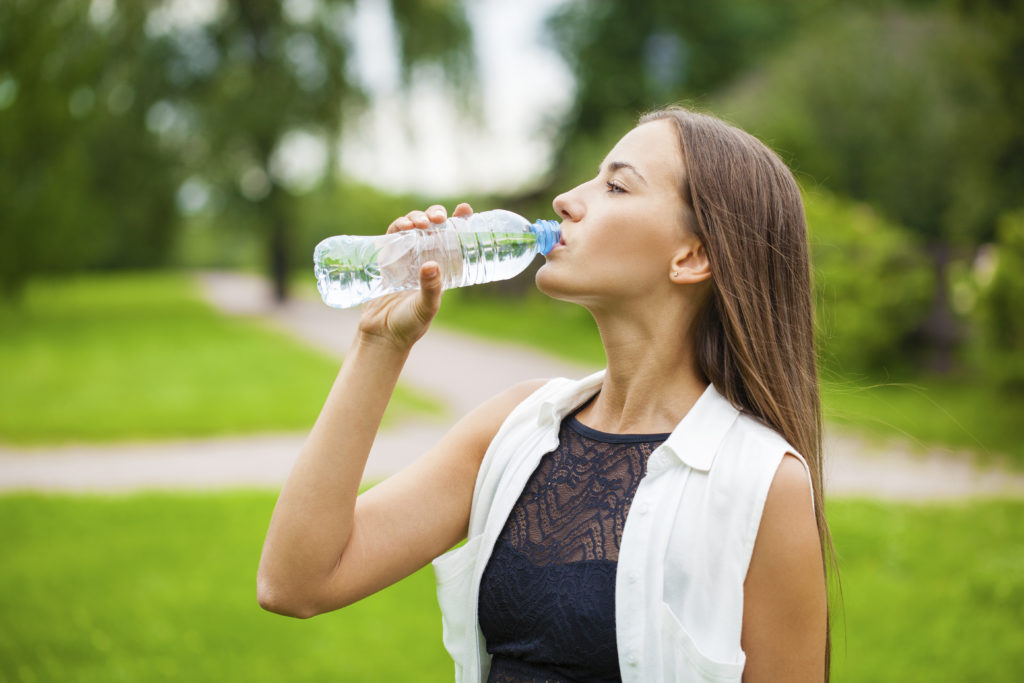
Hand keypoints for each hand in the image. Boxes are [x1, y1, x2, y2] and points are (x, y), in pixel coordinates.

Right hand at [357, 202, 473, 351]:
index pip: (453, 238)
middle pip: (432, 225)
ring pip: (413, 226)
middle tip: (439, 220)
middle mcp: (424, 257)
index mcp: (441, 267)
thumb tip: (431, 265)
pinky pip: (392, 234)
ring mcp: (404, 256)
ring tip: (421, 223)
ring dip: (417, 217)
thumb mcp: (426, 307)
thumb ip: (431, 289)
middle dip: (436, 215)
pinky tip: (404, 226)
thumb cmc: (410, 325)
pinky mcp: (386, 257)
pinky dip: (399, 225)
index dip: (460, 220)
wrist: (382, 335)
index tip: (465, 209)